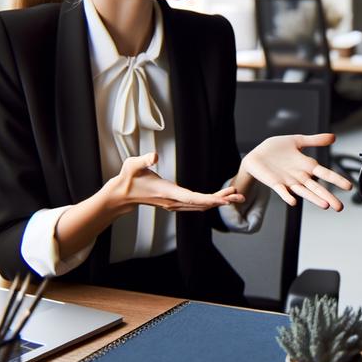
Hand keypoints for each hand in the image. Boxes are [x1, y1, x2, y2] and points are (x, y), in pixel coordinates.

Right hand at [107, 152, 243, 213]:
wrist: (121, 194)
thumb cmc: (128, 178)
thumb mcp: (132, 165)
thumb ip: (143, 160)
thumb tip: (154, 156)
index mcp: (167, 192)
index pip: (192, 198)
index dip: (210, 199)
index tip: (225, 200)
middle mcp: (173, 201)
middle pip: (202, 203)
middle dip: (222, 200)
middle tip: (240, 195)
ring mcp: (174, 204)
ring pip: (200, 205)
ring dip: (218, 201)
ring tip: (236, 196)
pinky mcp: (174, 203)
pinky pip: (196, 205)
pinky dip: (209, 202)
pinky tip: (220, 199)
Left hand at [239, 134, 353, 210]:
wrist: (256, 155)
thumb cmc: (275, 149)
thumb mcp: (297, 141)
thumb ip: (315, 140)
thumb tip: (333, 137)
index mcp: (305, 165)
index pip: (324, 173)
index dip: (336, 179)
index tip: (349, 186)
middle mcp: (299, 175)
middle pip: (316, 188)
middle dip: (328, 196)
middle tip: (340, 207)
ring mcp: (287, 180)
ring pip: (303, 192)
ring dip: (313, 198)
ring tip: (325, 205)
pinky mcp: (275, 183)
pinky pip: (282, 191)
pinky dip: (287, 196)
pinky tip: (294, 202)